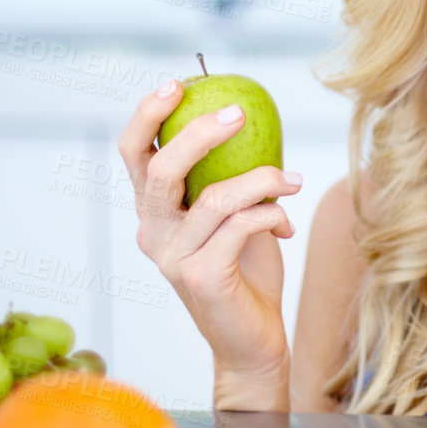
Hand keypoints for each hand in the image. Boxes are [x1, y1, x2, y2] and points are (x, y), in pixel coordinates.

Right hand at [119, 80, 303, 390]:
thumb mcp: (236, 218)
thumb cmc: (246, 275)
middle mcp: (153, 233)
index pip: (134, 155)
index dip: (149, 115)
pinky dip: (272, 214)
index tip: (180, 84)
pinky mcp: (202, 277)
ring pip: (215, 197)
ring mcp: (174, 258)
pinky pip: (242, 226)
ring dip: (263, 179)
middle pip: (160, 169)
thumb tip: (253, 125)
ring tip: (293, 180)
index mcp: (154, 213)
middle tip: (240, 114)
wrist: (253, 343)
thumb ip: (232, 181)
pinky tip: (287, 223)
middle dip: (200, 134)